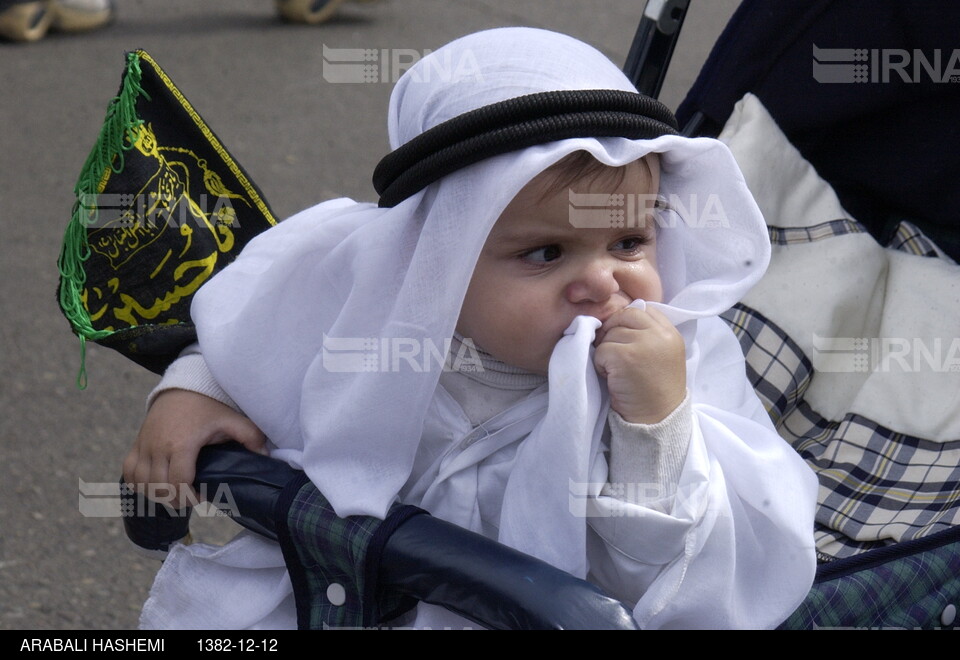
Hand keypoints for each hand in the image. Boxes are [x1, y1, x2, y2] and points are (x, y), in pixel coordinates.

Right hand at [122, 389, 266, 508]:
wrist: (183, 386)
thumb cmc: (208, 405)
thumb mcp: (231, 418)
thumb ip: (250, 437)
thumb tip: (265, 458)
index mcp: (182, 443)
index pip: (179, 482)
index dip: (189, 497)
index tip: (201, 497)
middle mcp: (158, 446)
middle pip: (159, 487)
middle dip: (175, 500)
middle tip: (190, 498)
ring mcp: (144, 445)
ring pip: (141, 483)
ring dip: (157, 495)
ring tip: (175, 494)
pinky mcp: (137, 443)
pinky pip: (129, 472)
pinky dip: (138, 484)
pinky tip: (154, 487)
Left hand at [593, 306, 685, 423]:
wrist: (656, 421)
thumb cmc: (654, 391)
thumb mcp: (662, 355)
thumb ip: (649, 334)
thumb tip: (618, 316)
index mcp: (671, 333)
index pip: (643, 309)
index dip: (628, 321)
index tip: (625, 340)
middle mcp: (660, 335)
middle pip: (624, 315)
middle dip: (613, 331)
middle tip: (614, 354)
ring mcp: (643, 344)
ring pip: (610, 333)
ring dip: (606, 351)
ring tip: (618, 370)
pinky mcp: (625, 356)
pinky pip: (601, 350)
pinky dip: (600, 364)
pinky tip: (612, 378)